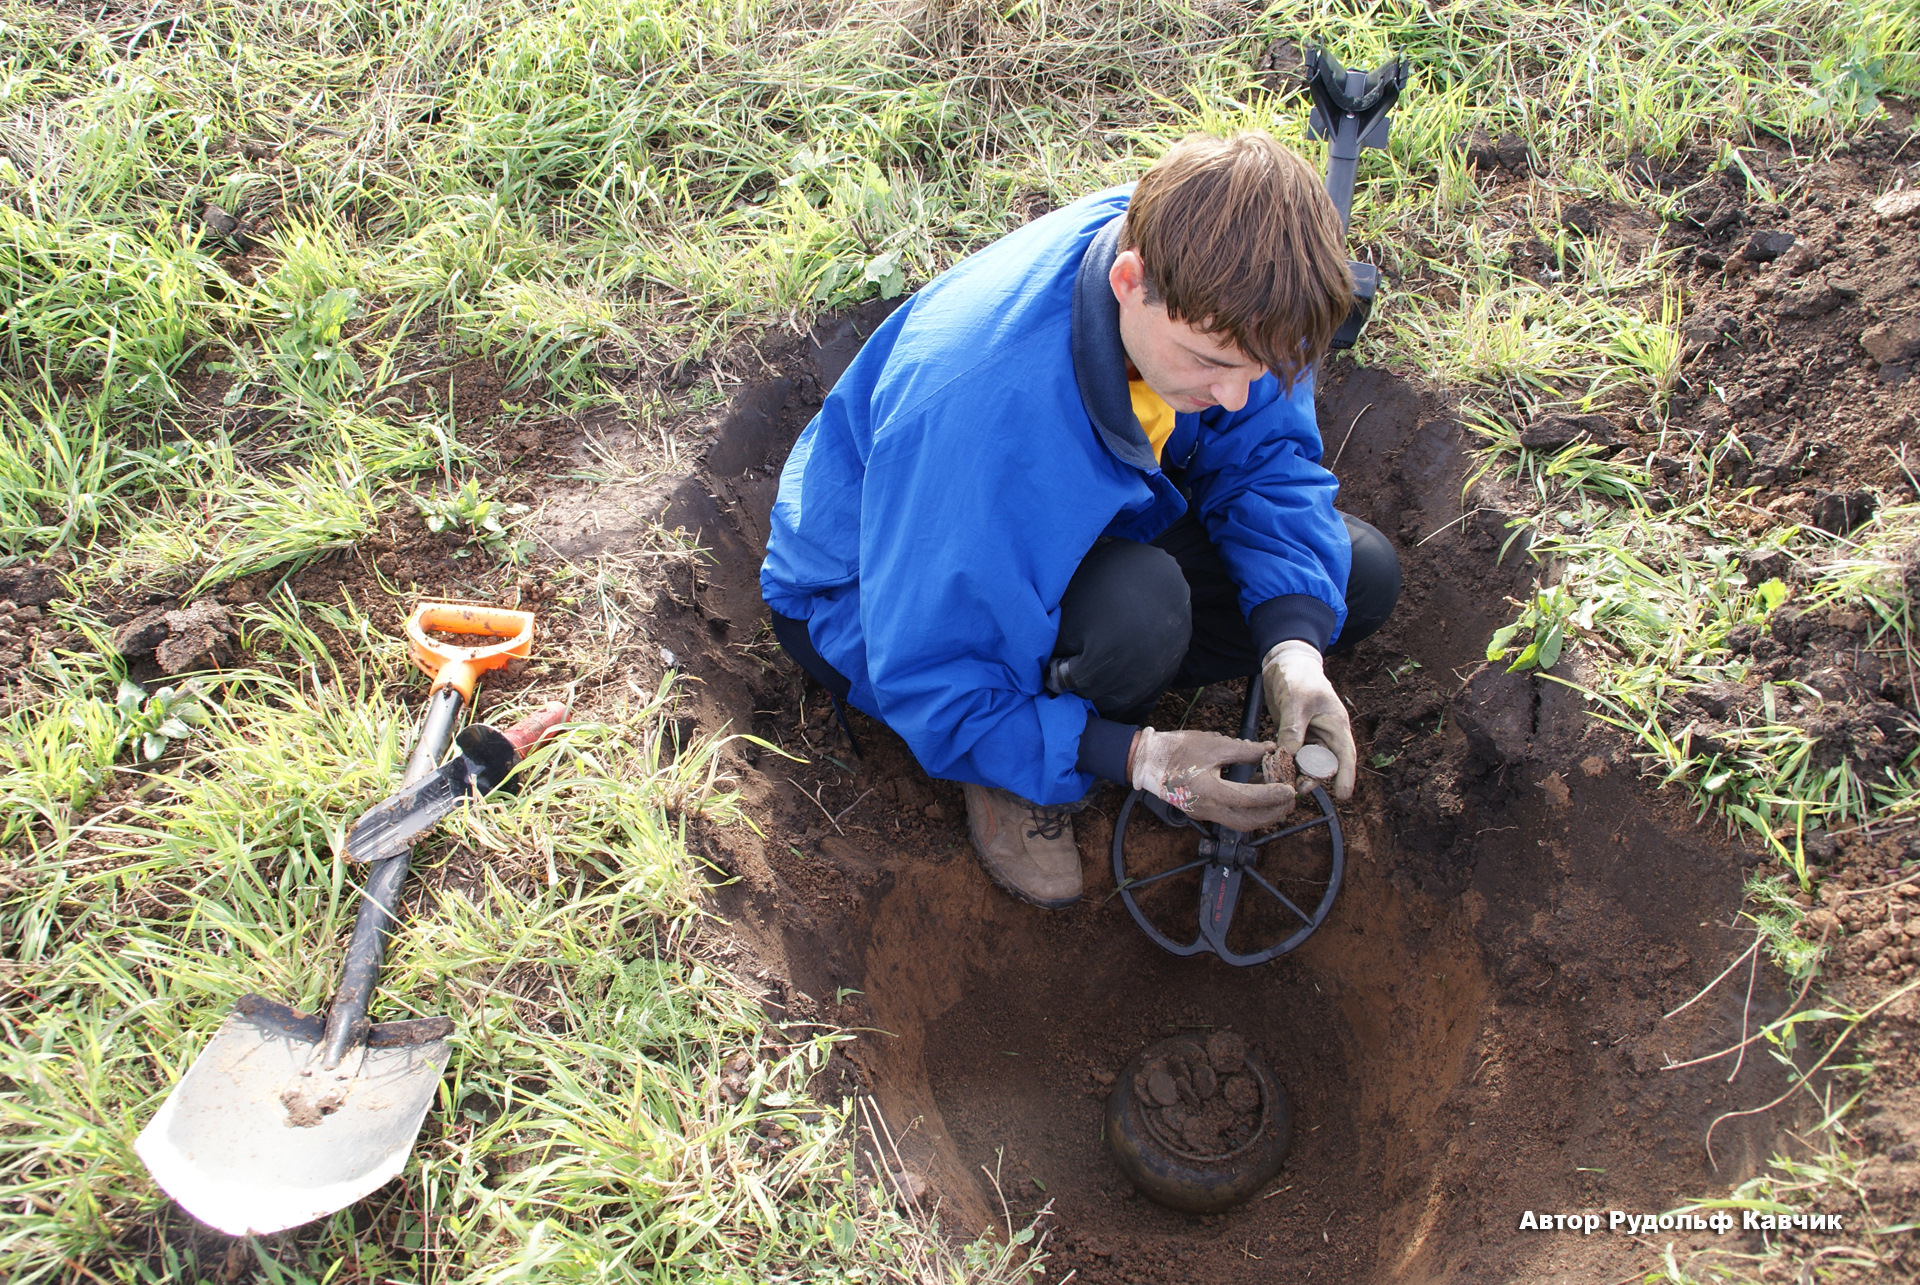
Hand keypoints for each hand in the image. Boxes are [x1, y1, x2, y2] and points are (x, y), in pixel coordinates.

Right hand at [1128, 727, 1296, 829]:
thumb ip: (1244, 751)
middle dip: (1272, 813)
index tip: (1288, 789)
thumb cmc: (1176, 750)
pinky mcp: (1202, 812)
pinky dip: (1249, 811)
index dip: (1271, 795)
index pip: (1247, 799)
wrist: (1147, 761)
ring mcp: (1203, 814)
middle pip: (1247, 822)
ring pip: (1240, 824)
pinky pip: (1231, 818)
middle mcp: (1206, 808)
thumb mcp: (1213, 745)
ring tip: (1278, 800)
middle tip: (1289, 800)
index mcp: (1208, 790)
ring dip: (1262, 815)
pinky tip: (1259, 797)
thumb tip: (1269, 750)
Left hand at [1260, 640, 1355, 798]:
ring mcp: (1309, 736)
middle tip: (1296, 790)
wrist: (1285, 662)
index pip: (1345, 756)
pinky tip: (1268, 771)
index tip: (1343, 796)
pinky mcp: (1293, 736)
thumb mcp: (1296, 701)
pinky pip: (1289, 754)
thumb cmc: (1299, 677)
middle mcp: (1325, 734)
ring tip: (1278, 783)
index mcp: (1336, 725)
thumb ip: (1292, 729)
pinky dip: (1281, 763)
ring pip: (1304, 763)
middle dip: (1311, 779)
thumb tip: (1288, 755)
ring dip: (1293, 773)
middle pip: (1323, 765)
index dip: (1345, 776)